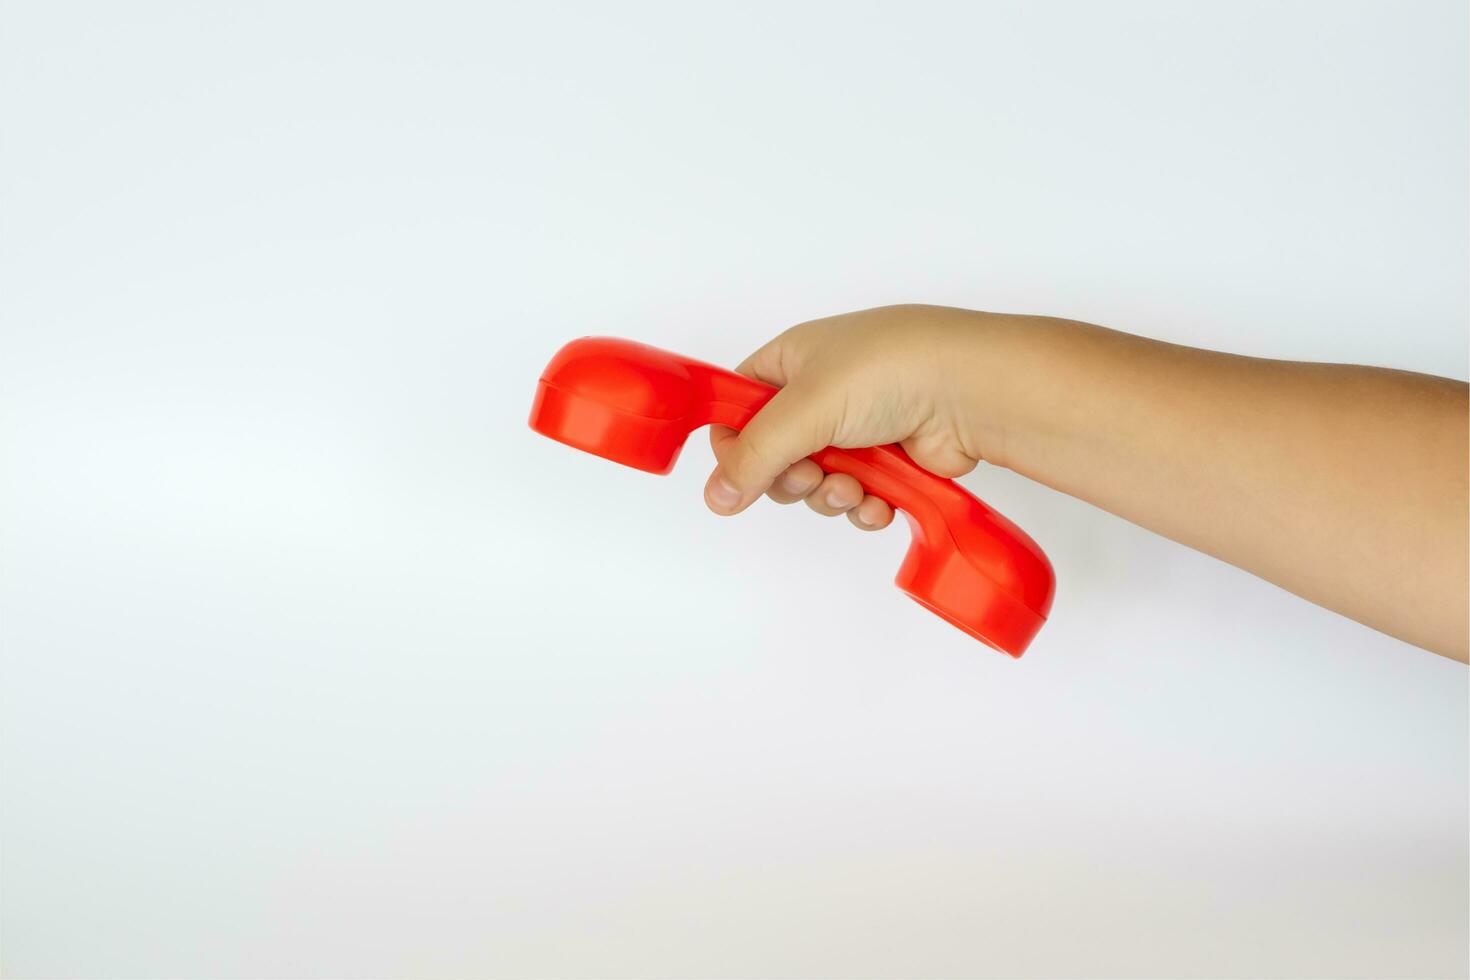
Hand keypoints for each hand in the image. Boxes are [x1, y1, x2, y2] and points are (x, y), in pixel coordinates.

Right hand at [703, 304, 1006, 528]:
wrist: (971, 391)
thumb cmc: (892, 370)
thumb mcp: (804, 408)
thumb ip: (753, 455)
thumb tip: (715, 496)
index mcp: (792, 360)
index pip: (738, 406)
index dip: (734, 442)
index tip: (743, 468)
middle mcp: (821, 393)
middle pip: (774, 455)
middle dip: (789, 479)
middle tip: (809, 475)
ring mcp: (857, 428)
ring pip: (815, 483)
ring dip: (829, 496)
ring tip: (853, 488)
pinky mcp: (889, 461)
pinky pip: (856, 498)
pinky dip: (862, 507)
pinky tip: (878, 503)